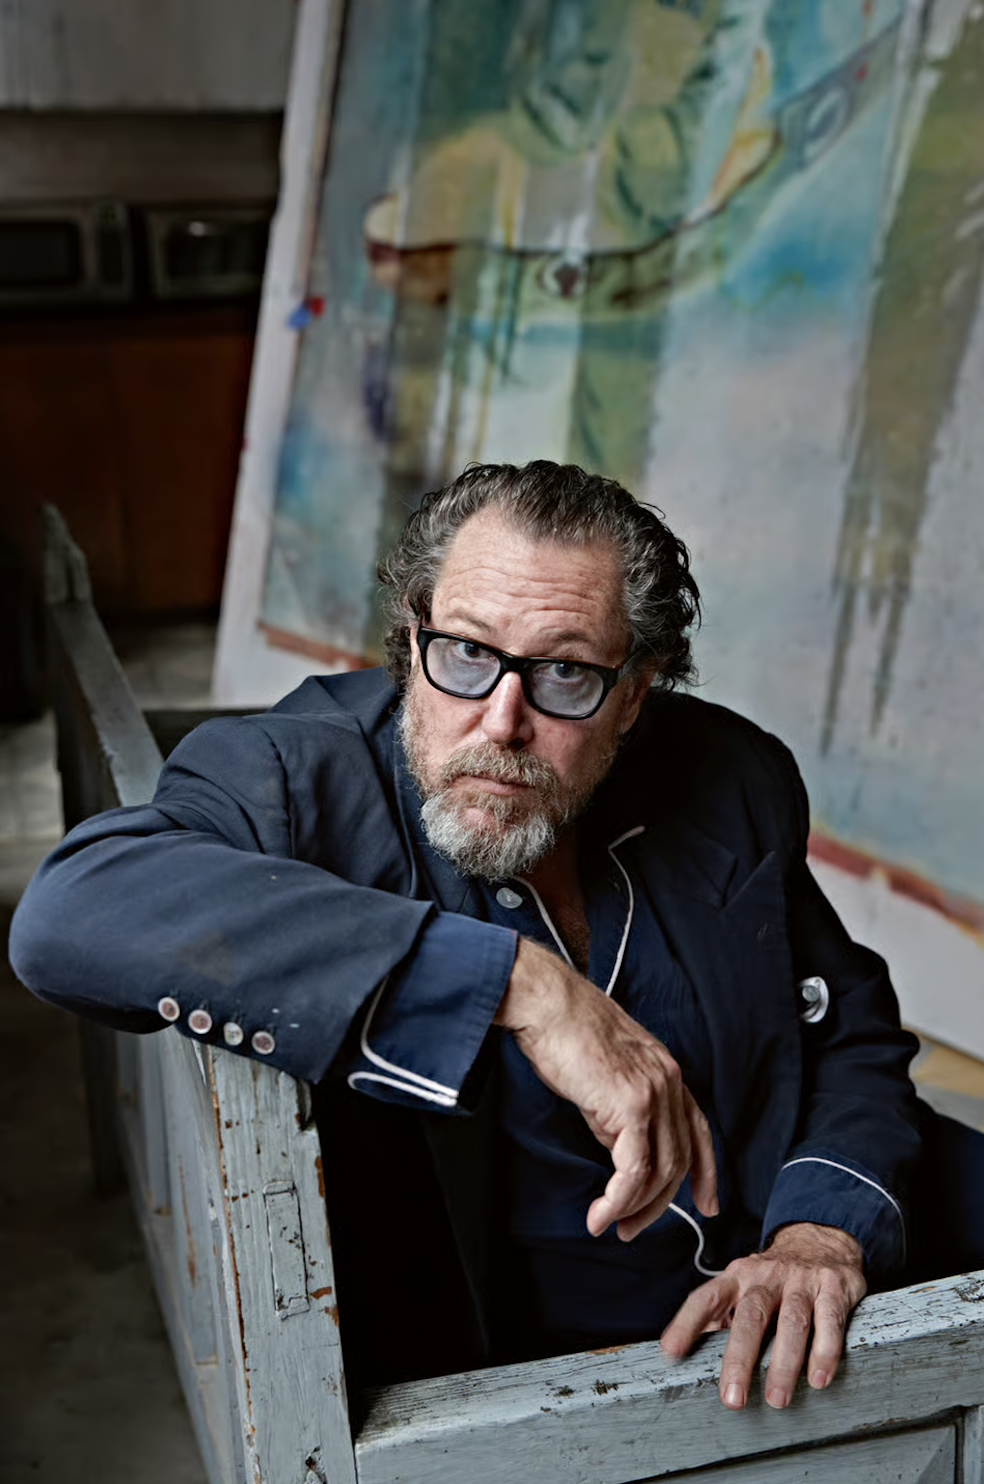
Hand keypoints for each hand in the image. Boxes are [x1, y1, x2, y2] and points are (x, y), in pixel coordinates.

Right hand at [495, 938, 717, 1238]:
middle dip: (658, 1204)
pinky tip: (601, 1214)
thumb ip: (620, 1107)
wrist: (550, 1006)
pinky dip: (618, 1200)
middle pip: (679, 1161)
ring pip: (658, 1171)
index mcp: (668, 1072)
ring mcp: (654, 1094)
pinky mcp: (631, 1106)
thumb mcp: (608, 1072)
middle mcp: (670, 1083)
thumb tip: (615, 1144)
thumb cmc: (567, 1032)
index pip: (699, 1131)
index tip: (707, 1203)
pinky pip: (632, 1170)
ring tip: (611, 1225)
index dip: (706, 1172)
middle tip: (632, 1229)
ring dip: (635, 1208)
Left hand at [660, 1222, 866, 1408]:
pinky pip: (829, 1320)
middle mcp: (766, 1276)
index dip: (687, 1323)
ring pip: (792, 1321)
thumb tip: (693, 1353)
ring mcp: (801, 1280)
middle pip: (750, 1316)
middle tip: (732, 1398)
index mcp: (737, 1277)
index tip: (671, 1352)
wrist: (822, 1240)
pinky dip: (824, 1351)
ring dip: (784, 1363)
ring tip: (777, 1399)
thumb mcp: (744, 1287)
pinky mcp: (833, 1287)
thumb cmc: (775, 1277)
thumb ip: (723, 1316)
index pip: (707, 1297)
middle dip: (739, 1359)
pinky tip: (818, 1378)